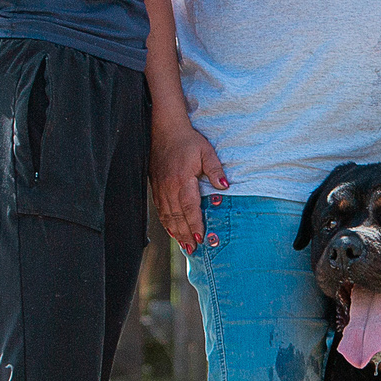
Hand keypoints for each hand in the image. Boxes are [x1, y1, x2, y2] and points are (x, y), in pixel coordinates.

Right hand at [152, 122, 226, 251]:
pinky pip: (160, 210)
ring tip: (185, 246)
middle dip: (186, 234)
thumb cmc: (188, 141)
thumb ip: (215, 170)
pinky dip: (166, 223)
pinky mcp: (156, 187)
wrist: (164, 130)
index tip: (200, 238)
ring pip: (167, 216)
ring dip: (176, 232)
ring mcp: (160, 188)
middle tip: (194, 249)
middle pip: (177, 216)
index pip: (189, 207)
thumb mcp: (206, 152)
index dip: (195, 224)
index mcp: (182, 180)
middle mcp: (169, 187)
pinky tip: (173, 231)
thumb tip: (225, 187)